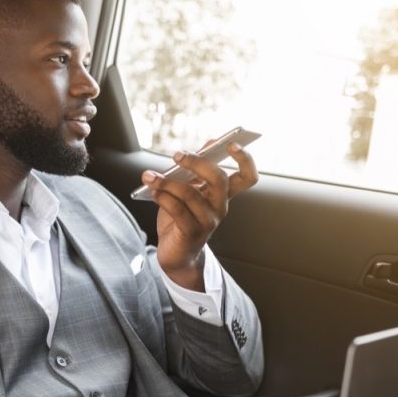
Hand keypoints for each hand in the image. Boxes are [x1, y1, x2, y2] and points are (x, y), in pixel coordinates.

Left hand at [142, 142, 257, 290]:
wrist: (176, 254)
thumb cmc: (181, 218)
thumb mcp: (190, 189)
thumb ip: (198, 168)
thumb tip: (210, 142)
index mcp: (223, 194)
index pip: (248, 177)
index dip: (245, 159)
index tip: (231, 143)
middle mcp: (220, 207)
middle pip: (219, 179)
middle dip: (197, 163)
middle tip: (177, 155)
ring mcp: (208, 221)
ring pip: (191, 193)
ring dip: (167, 181)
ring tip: (149, 176)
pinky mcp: (192, 233)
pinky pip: (178, 210)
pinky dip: (163, 197)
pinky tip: (153, 191)